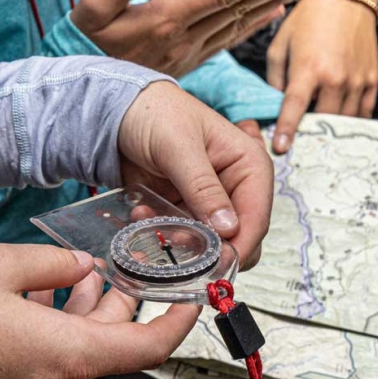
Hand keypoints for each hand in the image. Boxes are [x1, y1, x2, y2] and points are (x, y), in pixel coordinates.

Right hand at [0, 244, 200, 378]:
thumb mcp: (3, 266)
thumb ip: (57, 263)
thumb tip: (84, 266)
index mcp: (68, 354)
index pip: (148, 347)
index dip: (179, 322)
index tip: (194, 299)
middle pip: (113, 338)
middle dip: (118, 298)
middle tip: (113, 264)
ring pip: (83, 345)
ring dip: (85, 308)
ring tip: (71, 273)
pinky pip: (55, 358)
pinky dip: (60, 326)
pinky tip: (40, 296)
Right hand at [71, 0, 310, 77]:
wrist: (80, 91)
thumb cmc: (81, 44)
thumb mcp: (94, 7)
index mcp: (168, 19)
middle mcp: (186, 37)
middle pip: (241, 6)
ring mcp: (190, 50)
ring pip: (240, 22)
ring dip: (273, 2)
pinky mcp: (188, 59)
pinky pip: (230, 38)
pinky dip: (254, 23)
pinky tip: (273, 12)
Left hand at [118, 82, 272, 269]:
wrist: (121, 111)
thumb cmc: (157, 114)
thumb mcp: (180, 147)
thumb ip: (203, 188)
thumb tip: (229, 229)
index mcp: (251, 167)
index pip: (257, 218)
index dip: (240, 247)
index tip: (216, 267)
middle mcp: (237, 190)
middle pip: (239, 239)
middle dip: (209, 250)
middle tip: (175, 243)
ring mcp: (212, 204)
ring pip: (210, 246)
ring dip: (180, 242)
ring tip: (151, 220)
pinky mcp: (187, 212)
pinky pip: (183, 239)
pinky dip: (162, 234)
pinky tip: (142, 212)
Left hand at [267, 0, 377, 153]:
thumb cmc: (309, 19)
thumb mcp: (281, 45)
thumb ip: (275, 79)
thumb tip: (274, 107)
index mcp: (309, 68)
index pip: (295, 108)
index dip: (286, 130)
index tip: (281, 148)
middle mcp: (335, 77)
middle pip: (322, 120)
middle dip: (310, 131)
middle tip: (301, 138)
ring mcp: (356, 80)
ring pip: (343, 120)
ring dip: (330, 127)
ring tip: (319, 130)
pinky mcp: (371, 80)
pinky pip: (362, 112)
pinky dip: (351, 120)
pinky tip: (340, 120)